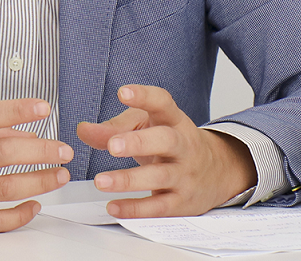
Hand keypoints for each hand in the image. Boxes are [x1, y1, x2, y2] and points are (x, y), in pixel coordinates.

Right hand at [0, 98, 72, 231]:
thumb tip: (27, 135)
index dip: (20, 110)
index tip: (44, 107)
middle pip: (5, 155)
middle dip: (42, 152)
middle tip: (64, 150)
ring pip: (5, 189)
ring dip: (39, 182)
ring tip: (59, 174)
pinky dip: (18, 215)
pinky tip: (34, 205)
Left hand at [76, 85, 255, 218]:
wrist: (217, 171)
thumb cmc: (172, 143)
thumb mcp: (148, 127)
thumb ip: (114, 128)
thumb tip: (83, 130)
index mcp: (173, 120)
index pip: (162, 103)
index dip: (144, 96)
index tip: (123, 92)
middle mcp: (183, 145)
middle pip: (166, 140)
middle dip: (138, 142)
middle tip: (113, 145)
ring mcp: (184, 174)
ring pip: (160, 176)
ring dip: (128, 180)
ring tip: (101, 180)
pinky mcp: (183, 201)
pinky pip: (159, 206)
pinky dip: (135, 209)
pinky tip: (114, 206)